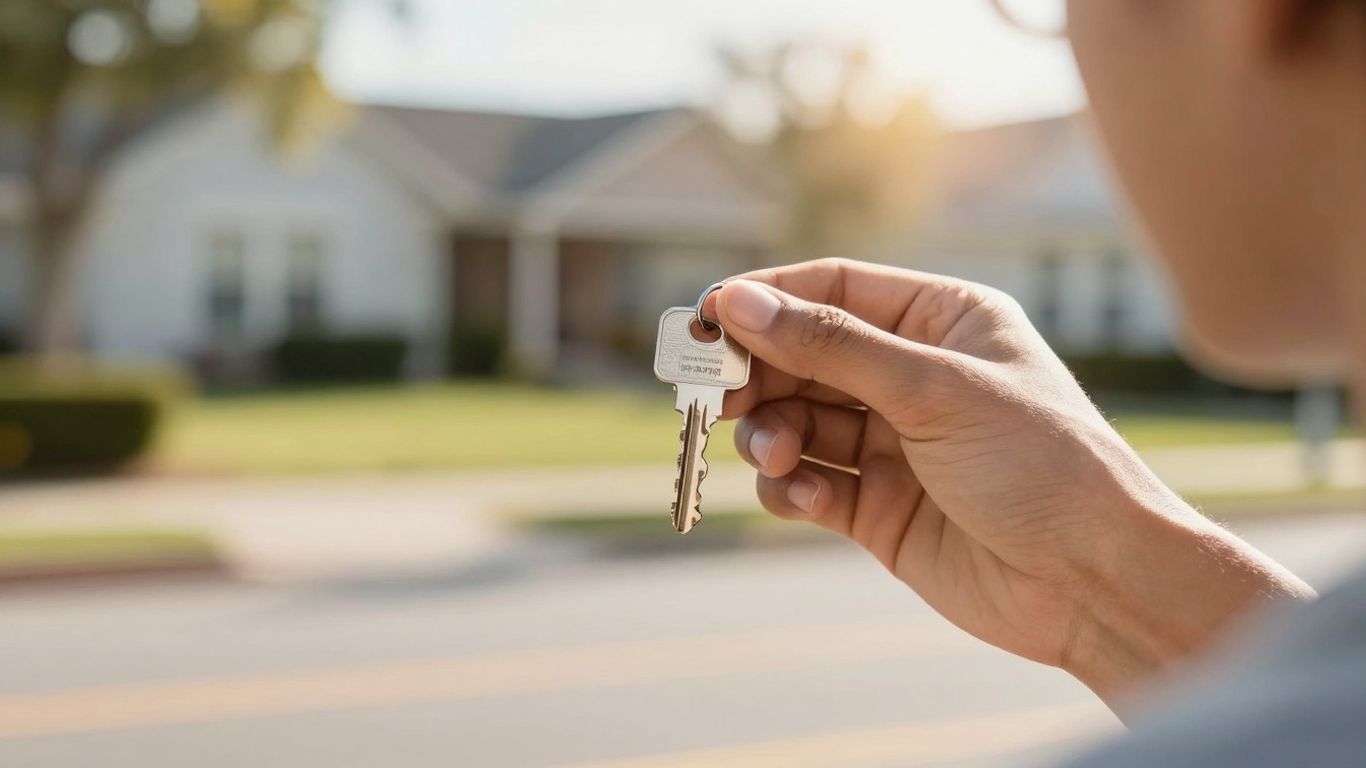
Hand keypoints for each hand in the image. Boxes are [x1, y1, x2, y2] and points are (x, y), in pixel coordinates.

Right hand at [708, 259, 1312, 709]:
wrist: (1094, 583)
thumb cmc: (1040, 465)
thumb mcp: (934, 390)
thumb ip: (831, 347)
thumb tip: (739, 303)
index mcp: (943, 321)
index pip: (833, 290)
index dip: (766, 301)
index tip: (706, 319)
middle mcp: (913, 376)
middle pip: (803, 356)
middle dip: (759, 375)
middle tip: (716, 394)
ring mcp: (893, 444)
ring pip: (797, 421)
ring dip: (771, 434)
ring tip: (776, 453)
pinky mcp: (878, 508)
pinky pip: (808, 481)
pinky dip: (792, 487)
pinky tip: (808, 497)